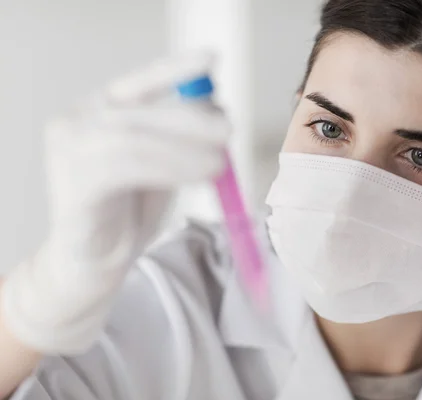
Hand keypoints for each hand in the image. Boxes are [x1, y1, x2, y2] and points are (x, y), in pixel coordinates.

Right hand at [1, 50, 230, 353]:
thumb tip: (220, 110)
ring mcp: (69, 151)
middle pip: (141, 109)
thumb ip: (179, 136)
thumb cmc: (128, 209)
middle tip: (229, 133)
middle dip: (191, 118)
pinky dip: (171, 168)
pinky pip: (128, 166)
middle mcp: (78, 121)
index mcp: (99, 109)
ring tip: (219, 165)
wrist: (94, 261)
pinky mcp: (74, 183)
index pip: (140, 81)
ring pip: (136, 136)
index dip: (175, 68)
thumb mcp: (161, 163)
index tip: (212, 58)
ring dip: (186, 149)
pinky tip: (202, 175)